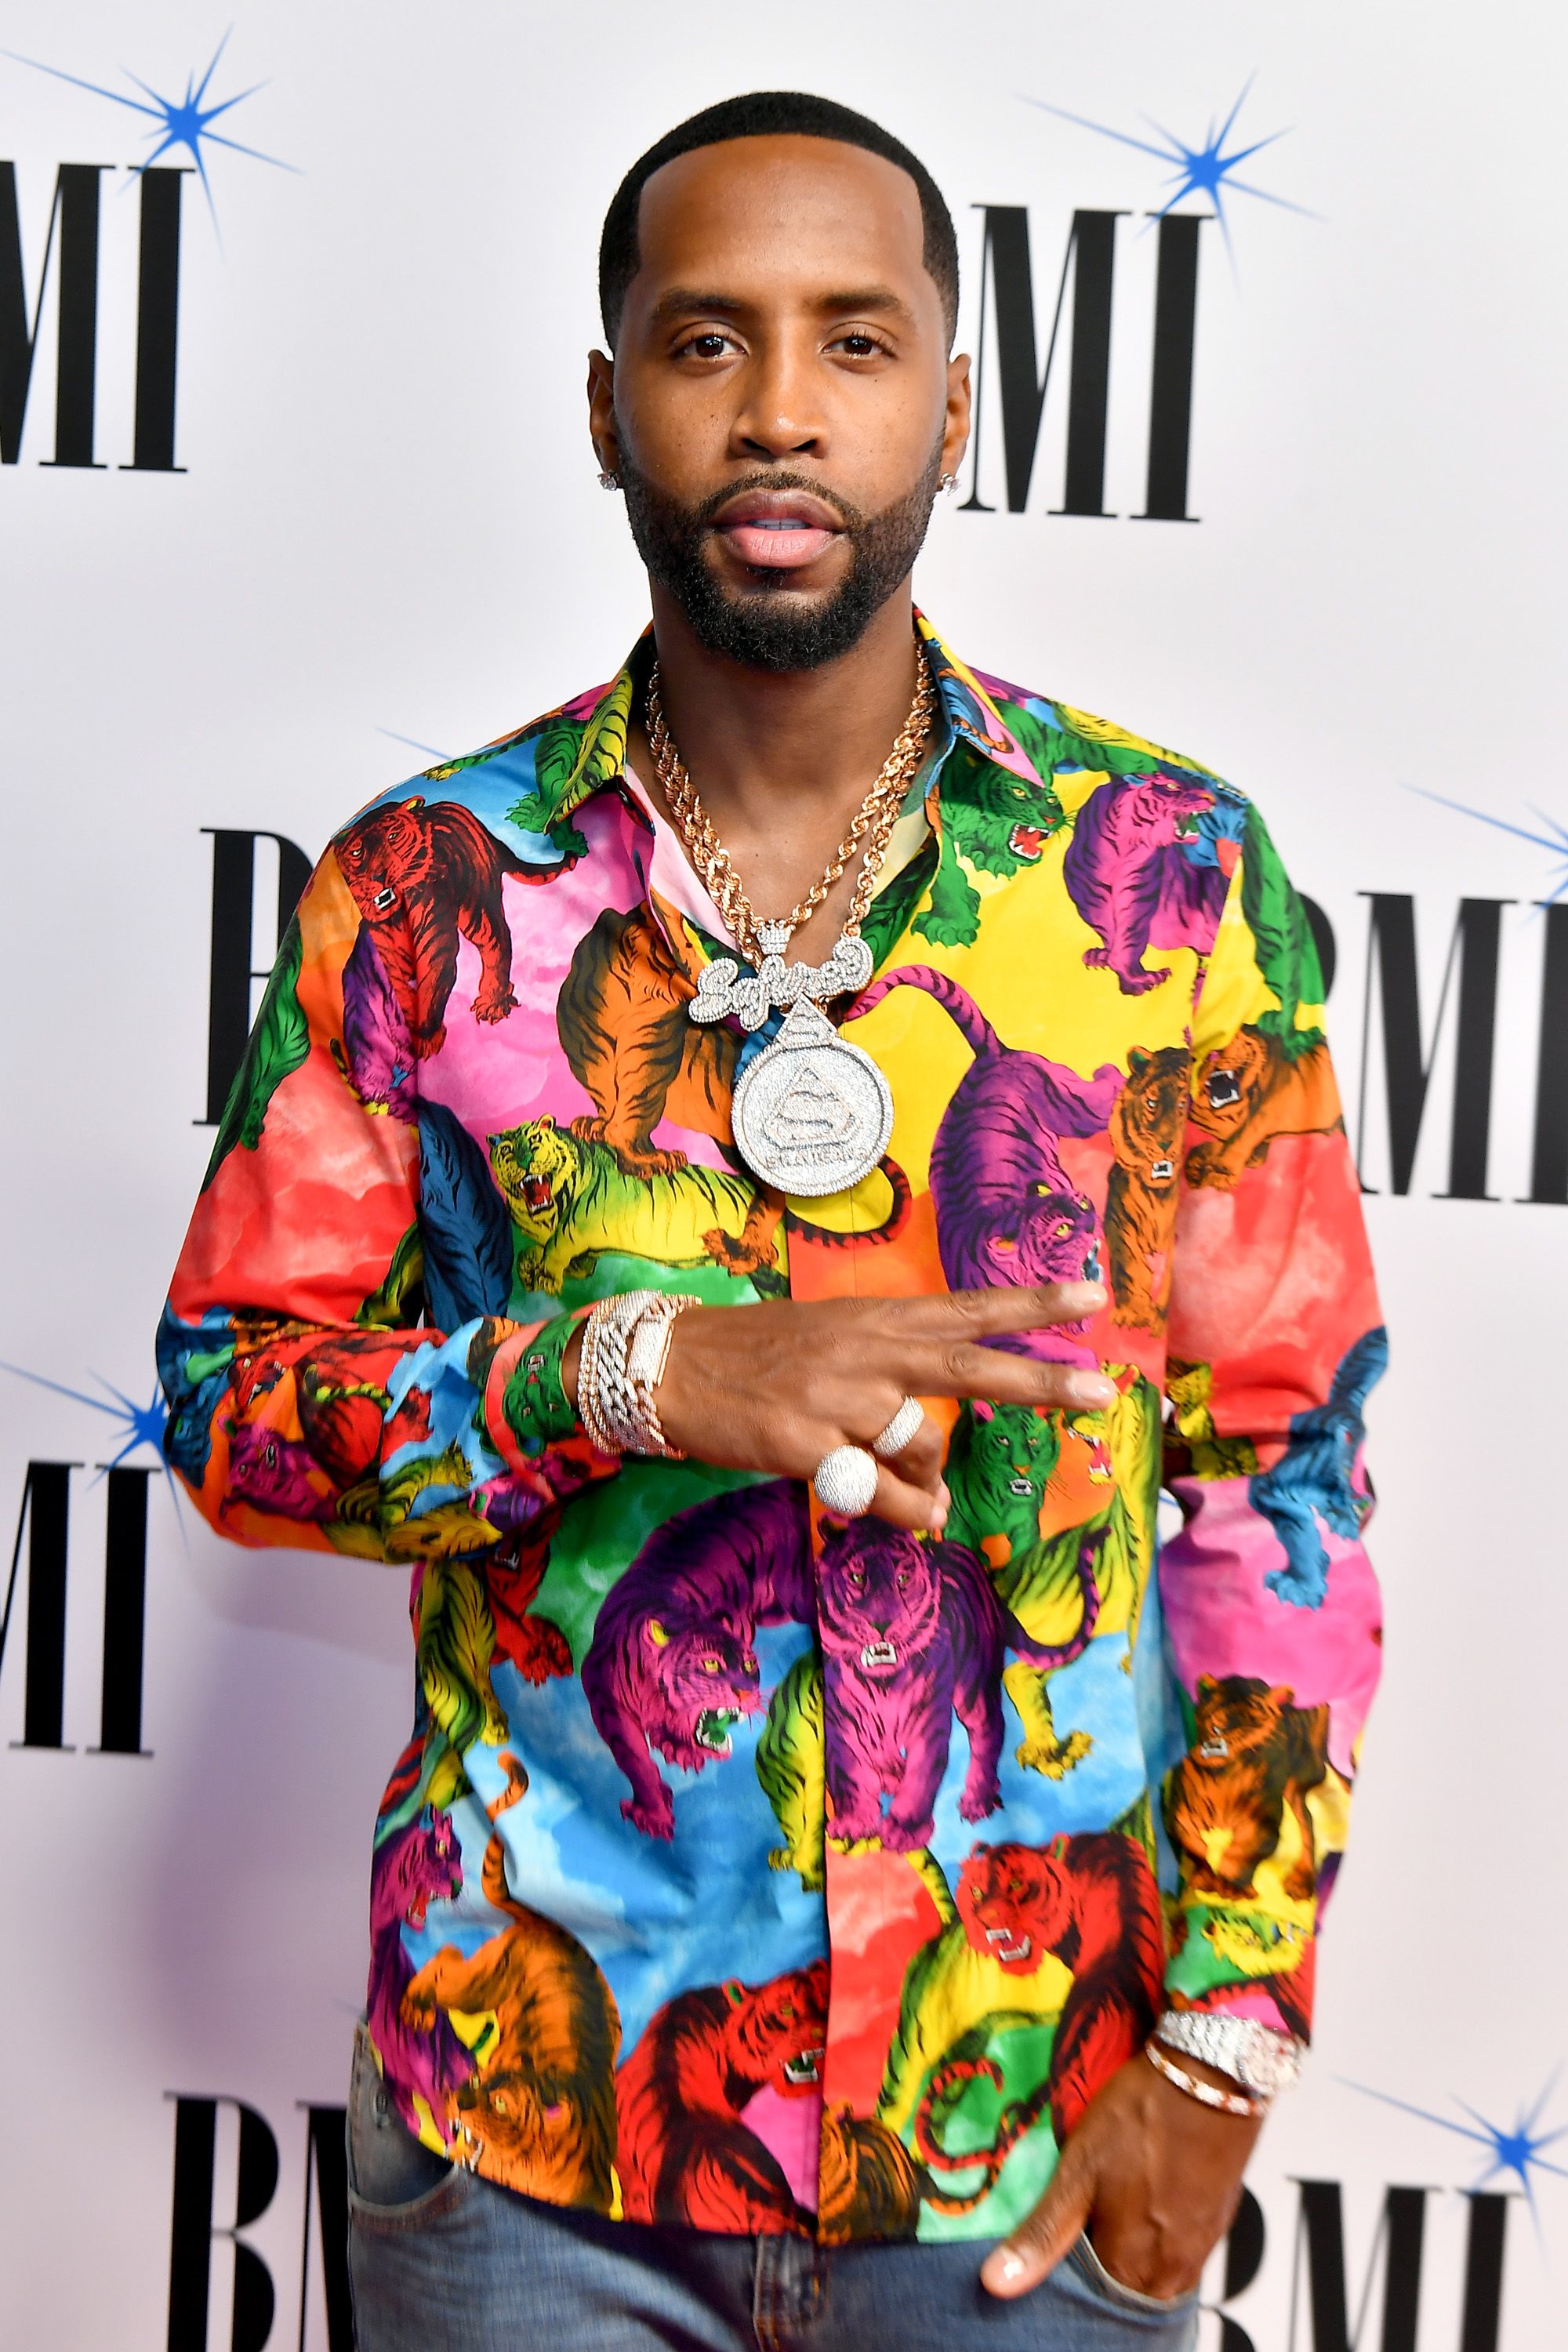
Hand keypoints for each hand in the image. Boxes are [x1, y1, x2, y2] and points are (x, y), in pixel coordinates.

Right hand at [565, 1282, 1111, 1529]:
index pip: (968, 1306)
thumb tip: (933, 1453)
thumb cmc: (758, 1355)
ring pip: (923, 1450)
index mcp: (876, 1317)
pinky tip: (905, 1514)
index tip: (1093, 1295)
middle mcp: (865, 1350)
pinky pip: (880, 1495)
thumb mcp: (832, 1340)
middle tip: (1101, 1392)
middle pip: (969, 1367)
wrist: (670, 1365)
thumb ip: (891, 1379)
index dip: (1032, 1302)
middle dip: (1041, 1381)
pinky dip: (903, 1513)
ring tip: (915, 1492)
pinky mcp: (804, 1444)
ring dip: (929, 1483)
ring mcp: (836, 1397)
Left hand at [979, 2053, 1260, 2302]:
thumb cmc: (1138, 2121)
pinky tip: (1146, 2201)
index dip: (1069, 2274)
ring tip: (1110, 2211)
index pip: (1092, 2298)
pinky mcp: (1218, 2218)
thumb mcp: (1078, 2171)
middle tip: (1081, 2223)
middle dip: (1103, 2266)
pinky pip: (1182, 2247)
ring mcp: (1201, 2245)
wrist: (1210, 2077)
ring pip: (1157, 2270)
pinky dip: (1160, 2235)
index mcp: (1134, 2267)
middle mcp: (1173, 2271)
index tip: (1055, 2243)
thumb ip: (1043, 2234)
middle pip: (1128, 2289)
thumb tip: (997, 2283)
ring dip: (1133, 2252)